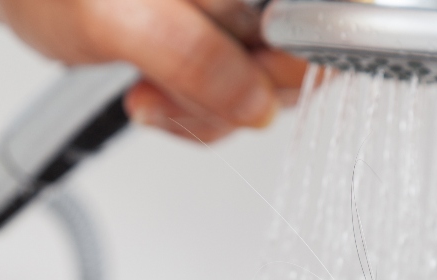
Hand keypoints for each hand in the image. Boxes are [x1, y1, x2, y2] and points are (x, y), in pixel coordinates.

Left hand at [0, 0, 307, 141]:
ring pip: (267, 86)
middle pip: (300, 57)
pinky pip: (236, 96)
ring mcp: (240, 9)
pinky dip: (197, 112)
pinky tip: (156, 95)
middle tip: (170, 91)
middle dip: (236, 97)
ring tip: (150, 91)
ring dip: (207, 112)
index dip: (295, 64)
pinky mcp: (223, 37)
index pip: (321, 20)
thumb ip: (192, 57)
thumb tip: (255, 101)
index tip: (245, 89)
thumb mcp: (114, 21)